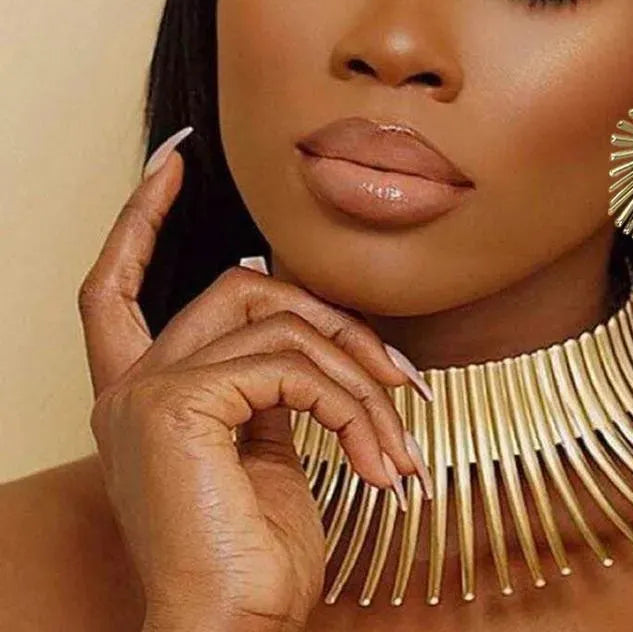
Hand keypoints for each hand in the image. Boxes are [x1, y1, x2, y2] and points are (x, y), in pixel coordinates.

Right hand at [78, 130, 431, 631]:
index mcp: (145, 391)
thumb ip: (269, 379)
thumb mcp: (268, 445)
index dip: (141, 218)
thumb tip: (304, 319)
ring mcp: (148, 393)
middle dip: (333, 320)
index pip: (118, 284)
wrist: (235, 629)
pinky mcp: (178, 405)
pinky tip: (376, 459)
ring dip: (359, 376)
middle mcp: (132, 384)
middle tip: (400, 380)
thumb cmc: (256, 552)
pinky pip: (293, 363)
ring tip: (397, 441)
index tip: (173, 162)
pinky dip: (351, 403)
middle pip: (241, 287)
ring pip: (282, 322)